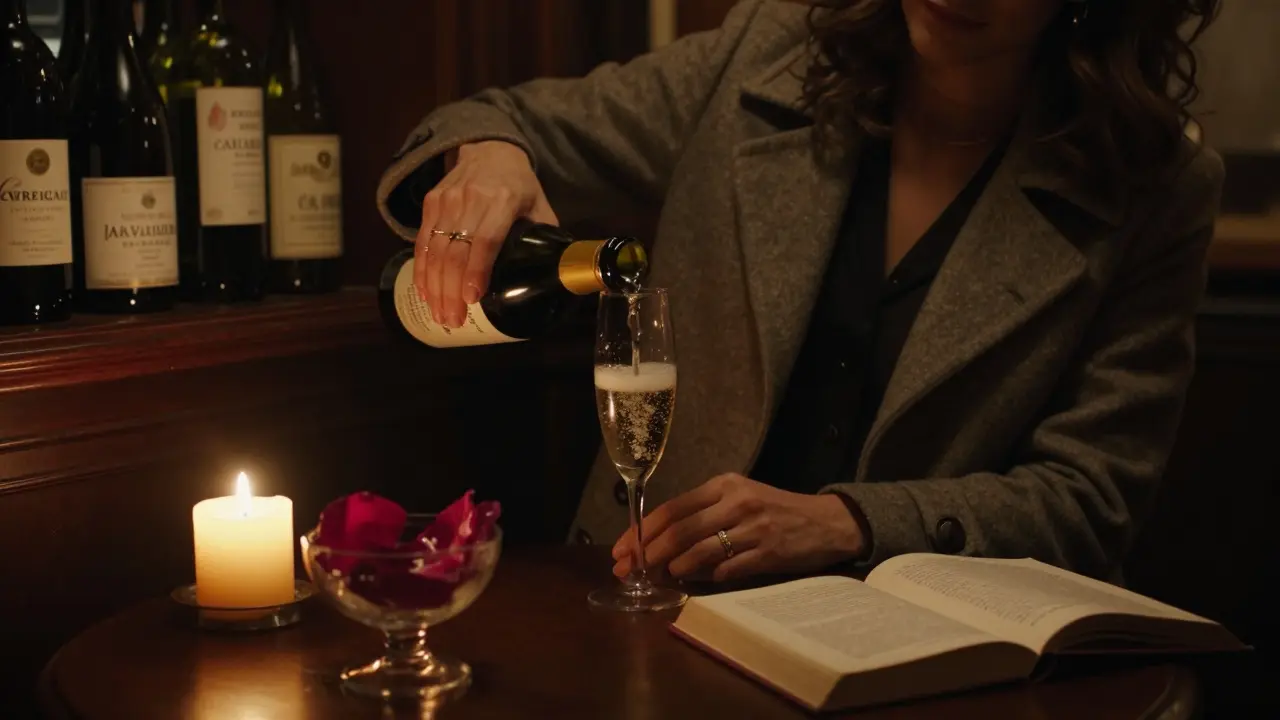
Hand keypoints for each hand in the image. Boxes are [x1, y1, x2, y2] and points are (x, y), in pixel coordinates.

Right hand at [415, 141, 558, 327]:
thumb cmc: (520, 185)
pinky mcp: (432, 202)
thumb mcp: (540, 205)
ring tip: (440, 315)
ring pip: (436, 250)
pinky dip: (422, 270)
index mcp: (503, 201)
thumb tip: (555, 277)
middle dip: (451, 291)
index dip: (477, 271)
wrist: (489, 148)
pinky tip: (425, 292)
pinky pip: (423, 241)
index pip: (487, 240)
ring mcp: (448, 200)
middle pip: (456, 252)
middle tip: (453, 321)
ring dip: (435, 287)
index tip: (472, 299)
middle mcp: (472, 199)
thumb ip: (545, 238)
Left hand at [611, 474, 865, 582]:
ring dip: (674, 566)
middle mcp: (736, 502)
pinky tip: (695, 582)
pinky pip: (728, 569)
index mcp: (724, 485)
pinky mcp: (768, 552)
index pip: (673, 507)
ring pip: (701, 550)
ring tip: (659, 576)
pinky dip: (707, 577)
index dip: (642, 530)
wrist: (826, 522)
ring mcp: (753, 528)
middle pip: (681, 530)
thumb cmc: (774, 510)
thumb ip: (703, 515)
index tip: (621, 549)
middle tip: (628, 570)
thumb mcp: (739, 499)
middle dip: (648, 552)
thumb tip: (659, 543)